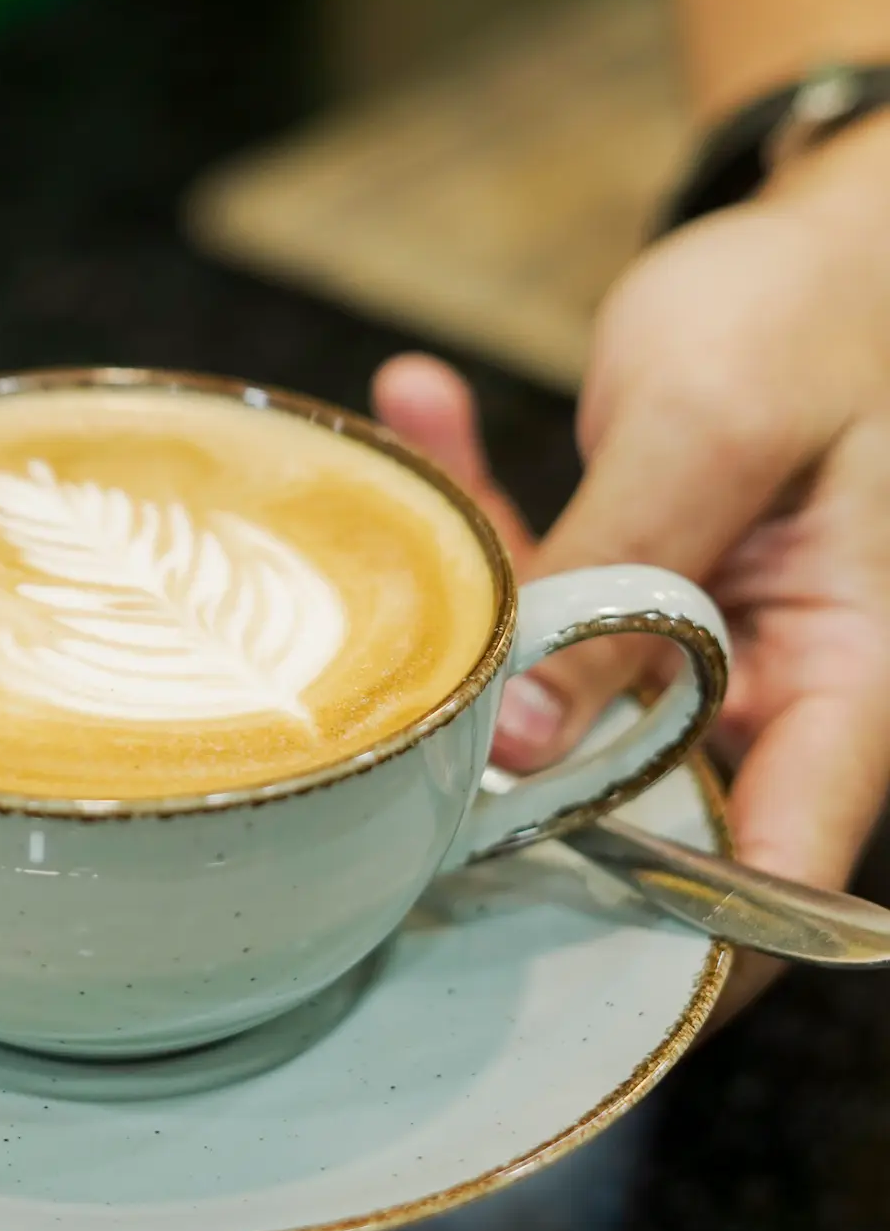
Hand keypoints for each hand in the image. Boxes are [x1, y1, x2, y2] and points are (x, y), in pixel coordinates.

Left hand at [372, 112, 889, 930]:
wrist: (831, 243)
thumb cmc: (821, 317)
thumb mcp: (719, 423)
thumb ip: (620, 574)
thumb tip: (522, 744)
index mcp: (852, 677)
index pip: (784, 868)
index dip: (682, 953)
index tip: (538, 987)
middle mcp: (772, 692)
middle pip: (633, 794)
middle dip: (503, 767)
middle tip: (386, 708)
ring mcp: (698, 650)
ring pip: (553, 691)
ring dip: (471, 595)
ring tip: (411, 454)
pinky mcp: (630, 596)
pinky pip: (537, 594)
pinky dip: (477, 516)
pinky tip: (420, 404)